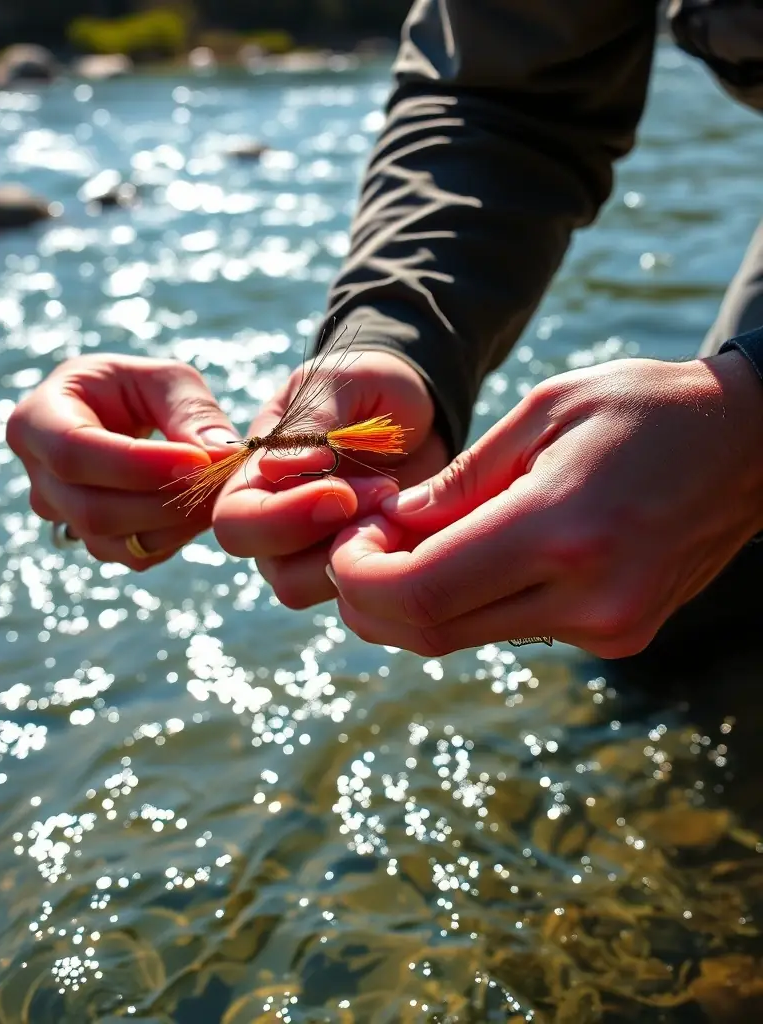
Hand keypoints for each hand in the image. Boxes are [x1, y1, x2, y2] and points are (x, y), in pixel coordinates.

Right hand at [6, 354, 238, 567]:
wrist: (120, 416)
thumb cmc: (136, 390)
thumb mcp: (164, 381)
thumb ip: (192, 412)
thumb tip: (221, 455)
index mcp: (37, 419)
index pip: (73, 452)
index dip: (137, 464)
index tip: (199, 461)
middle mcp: (39, 475)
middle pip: (92, 509)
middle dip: (165, 501)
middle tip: (220, 481)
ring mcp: (63, 515)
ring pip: (113, 540)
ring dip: (176, 523)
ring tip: (216, 491)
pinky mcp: (94, 540)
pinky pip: (135, 554)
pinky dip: (176, 537)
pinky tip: (199, 507)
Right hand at [212, 349, 447, 607]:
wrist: (420, 410)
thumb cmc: (369, 386)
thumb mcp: (341, 382)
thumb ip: (310, 420)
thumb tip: (278, 470)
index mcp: (254, 475)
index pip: (235, 521)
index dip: (282, 518)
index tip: (341, 490)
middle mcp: (275, 523)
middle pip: (275, 570)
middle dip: (329, 539)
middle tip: (382, 492)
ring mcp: (316, 553)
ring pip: (318, 590)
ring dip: (361, 552)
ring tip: (395, 500)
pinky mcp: (358, 568)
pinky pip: (362, 595)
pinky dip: (390, 565)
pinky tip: (411, 522)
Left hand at [327, 353, 762, 658]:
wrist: (749, 444)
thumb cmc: (644, 406)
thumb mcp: (545, 412)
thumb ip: (462, 481)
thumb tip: (392, 527)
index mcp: (562, 530)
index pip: (422, 591)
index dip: (360, 577)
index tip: (348, 541)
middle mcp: (587, 598)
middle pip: (432, 632)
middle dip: (372, 600)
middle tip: (359, 549)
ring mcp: (607, 627)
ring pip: (467, 638)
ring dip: (416, 602)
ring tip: (407, 544)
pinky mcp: (617, 637)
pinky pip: (513, 629)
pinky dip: (470, 602)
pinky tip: (468, 557)